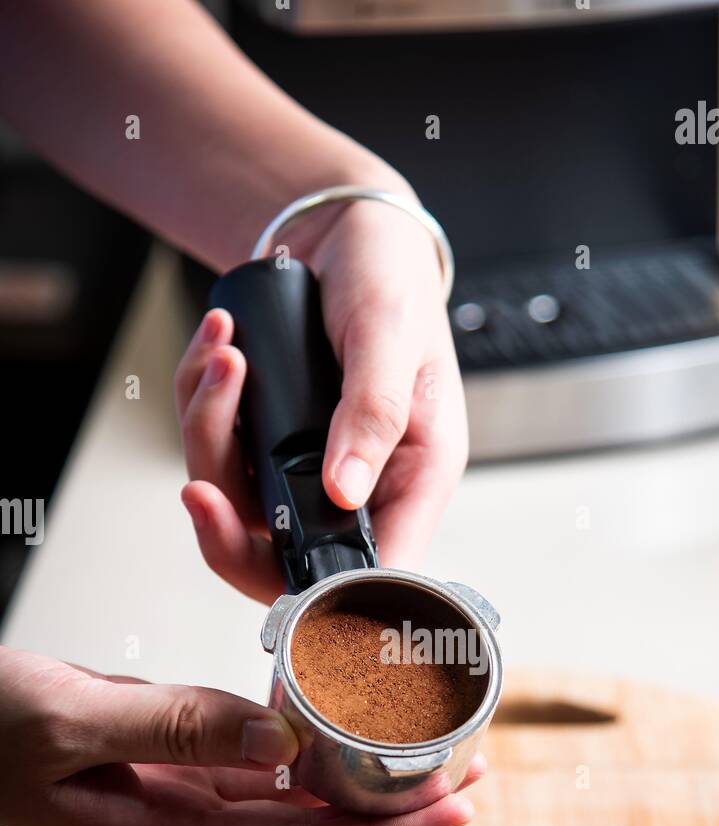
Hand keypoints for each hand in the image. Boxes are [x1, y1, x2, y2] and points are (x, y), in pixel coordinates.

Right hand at [0, 647, 480, 825]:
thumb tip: (277, 740)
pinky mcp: (172, 769)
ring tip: (430, 762)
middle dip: (394, 820)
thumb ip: (172, 727)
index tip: (447, 817)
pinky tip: (344, 740)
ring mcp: (178, 802)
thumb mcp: (70, 721)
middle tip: (467, 783)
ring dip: (361, 790)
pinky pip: (258, 774)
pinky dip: (310, 760)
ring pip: (291, 810)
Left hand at [177, 194, 467, 602]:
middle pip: (286, 563)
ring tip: (223, 356)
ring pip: (235, 504)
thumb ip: (375, 413)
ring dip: (209, 433)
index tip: (271, 563)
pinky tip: (217, 346)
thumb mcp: (393, 337)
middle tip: (199, 493)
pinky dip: (200, 400)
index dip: (324, 592)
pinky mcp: (264, 443)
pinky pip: (213, 449)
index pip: (375, 574)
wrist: (348, 233)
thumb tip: (344, 491)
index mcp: (413, 480)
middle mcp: (357, 488)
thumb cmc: (391, 281)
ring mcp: (305, 470)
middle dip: (229, 531)